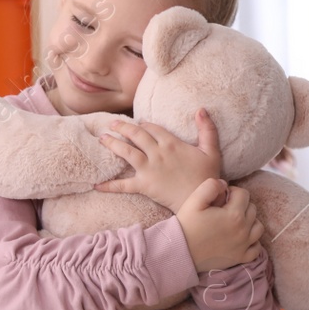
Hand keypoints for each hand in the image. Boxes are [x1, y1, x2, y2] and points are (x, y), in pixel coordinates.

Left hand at [95, 109, 221, 209]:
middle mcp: (157, 153)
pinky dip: (109, 185)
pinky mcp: (143, 185)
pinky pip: (123, 185)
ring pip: (126, 152)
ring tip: (102, 138)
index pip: (152, 128)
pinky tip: (96, 184)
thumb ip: (207, 129)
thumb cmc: (207, 176)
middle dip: (122, 127)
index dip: (144, 124)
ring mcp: (148, 169)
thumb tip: (202, 109)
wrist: (201, 200)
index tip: (138, 123)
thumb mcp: (211, 150)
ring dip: (112, 144)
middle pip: (136, 135)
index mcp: (171, 143)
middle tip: (112, 124)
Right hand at [176, 178, 264, 273]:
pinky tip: (241, 238)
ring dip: (250, 221)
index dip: (232, 191)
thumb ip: (210, 186)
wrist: (180, 252)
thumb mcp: (194, 200)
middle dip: (240, 205)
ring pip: (258, 227)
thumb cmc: (186, 226)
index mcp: (234, 215)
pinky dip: (252, 242)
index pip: (244, 194)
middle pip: (252, 209)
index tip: (221, 197)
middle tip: (224, 209)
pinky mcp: (240, 258)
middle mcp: (243, 230)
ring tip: (234, 221)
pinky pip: (256, 248)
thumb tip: (224, 184)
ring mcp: (243, 246)